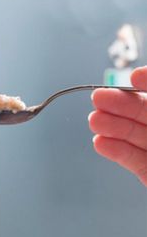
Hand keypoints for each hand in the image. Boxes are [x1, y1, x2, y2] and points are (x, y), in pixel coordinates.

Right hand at [89, 66, 146, 186]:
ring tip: (95, 120)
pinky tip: (100, 142)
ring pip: (135, 135)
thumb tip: (141, 76)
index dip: (146, 84)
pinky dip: (115, 151)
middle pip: (143, 112)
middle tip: (99, 98)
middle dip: (120, 105)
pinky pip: (133, 160)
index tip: (132, 77)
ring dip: (112, 126)